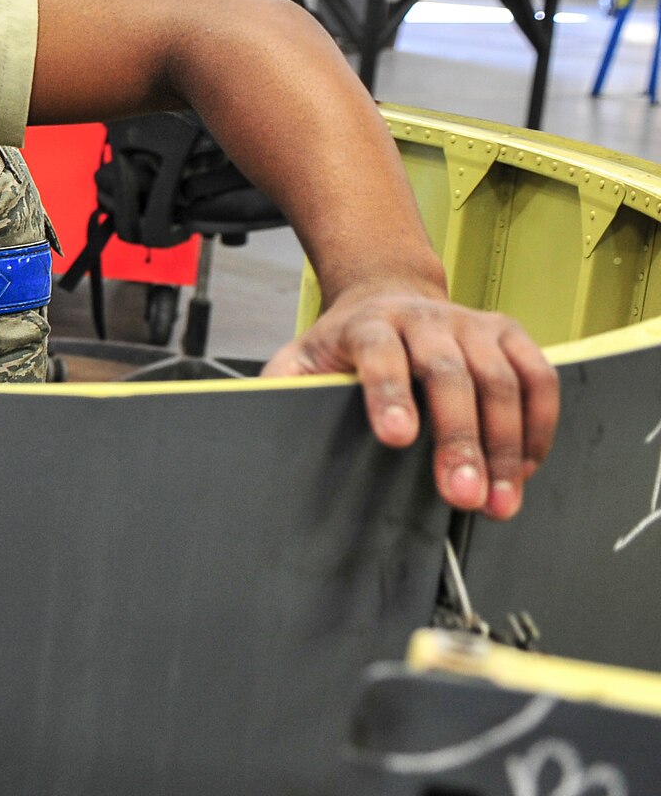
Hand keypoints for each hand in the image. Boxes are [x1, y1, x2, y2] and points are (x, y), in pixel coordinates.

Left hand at [262, 279, 559, 518]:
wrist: (386, 295)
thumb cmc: (344, 343)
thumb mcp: (301, 359)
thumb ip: (282, 387)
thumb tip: (256, 423)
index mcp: (367, 325)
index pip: (380, 355)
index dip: (389, 394)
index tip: (397, 438)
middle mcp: (423, 318)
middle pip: (448, 375)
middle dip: (459, 439)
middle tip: (462, 495)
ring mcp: (471, 323)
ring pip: (500, 381)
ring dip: (507, 445)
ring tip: (500, 500)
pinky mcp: (509, 333)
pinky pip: (539, 377)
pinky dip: (539, 424)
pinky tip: (527, 468)